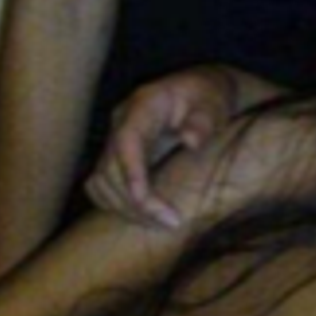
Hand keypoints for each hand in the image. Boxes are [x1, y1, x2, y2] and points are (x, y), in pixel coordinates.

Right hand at [85, 66, 235, 229]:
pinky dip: (117, 203)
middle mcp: (122, 121)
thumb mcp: (214, 103)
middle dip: (134, 202)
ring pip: (101, 181)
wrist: (201, 92)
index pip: (126, 142)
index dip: (131, 175)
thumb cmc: (208, 97)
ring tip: (159, 223)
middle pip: (110, 168)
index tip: (148, 204)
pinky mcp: (117, 153)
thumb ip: (203, 120)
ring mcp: (116, 137)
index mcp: (143, 105)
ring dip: (124, 207)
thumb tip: (190, 141)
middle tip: (170, 222)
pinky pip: (102, 184)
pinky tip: (143, 214)